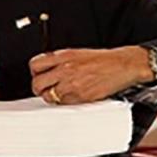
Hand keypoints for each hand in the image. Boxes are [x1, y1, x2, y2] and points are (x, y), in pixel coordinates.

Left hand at [29, 46, 152, 104]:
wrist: (122, 66)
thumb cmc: (104, 60)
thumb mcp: (78, 53)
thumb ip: (61, 60)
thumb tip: (48, 69)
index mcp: (64, 56)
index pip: (35, 65)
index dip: (35, 72)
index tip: (39, 75)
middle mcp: (66, 70)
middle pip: (37, 84)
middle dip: (39, 88)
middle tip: (45, 88)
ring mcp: (72, 85)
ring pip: (49, 97)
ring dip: (52, 97)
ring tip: (60, 93)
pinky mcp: (80, 97)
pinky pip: (63, 104)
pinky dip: (64, 102)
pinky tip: (71, 96)